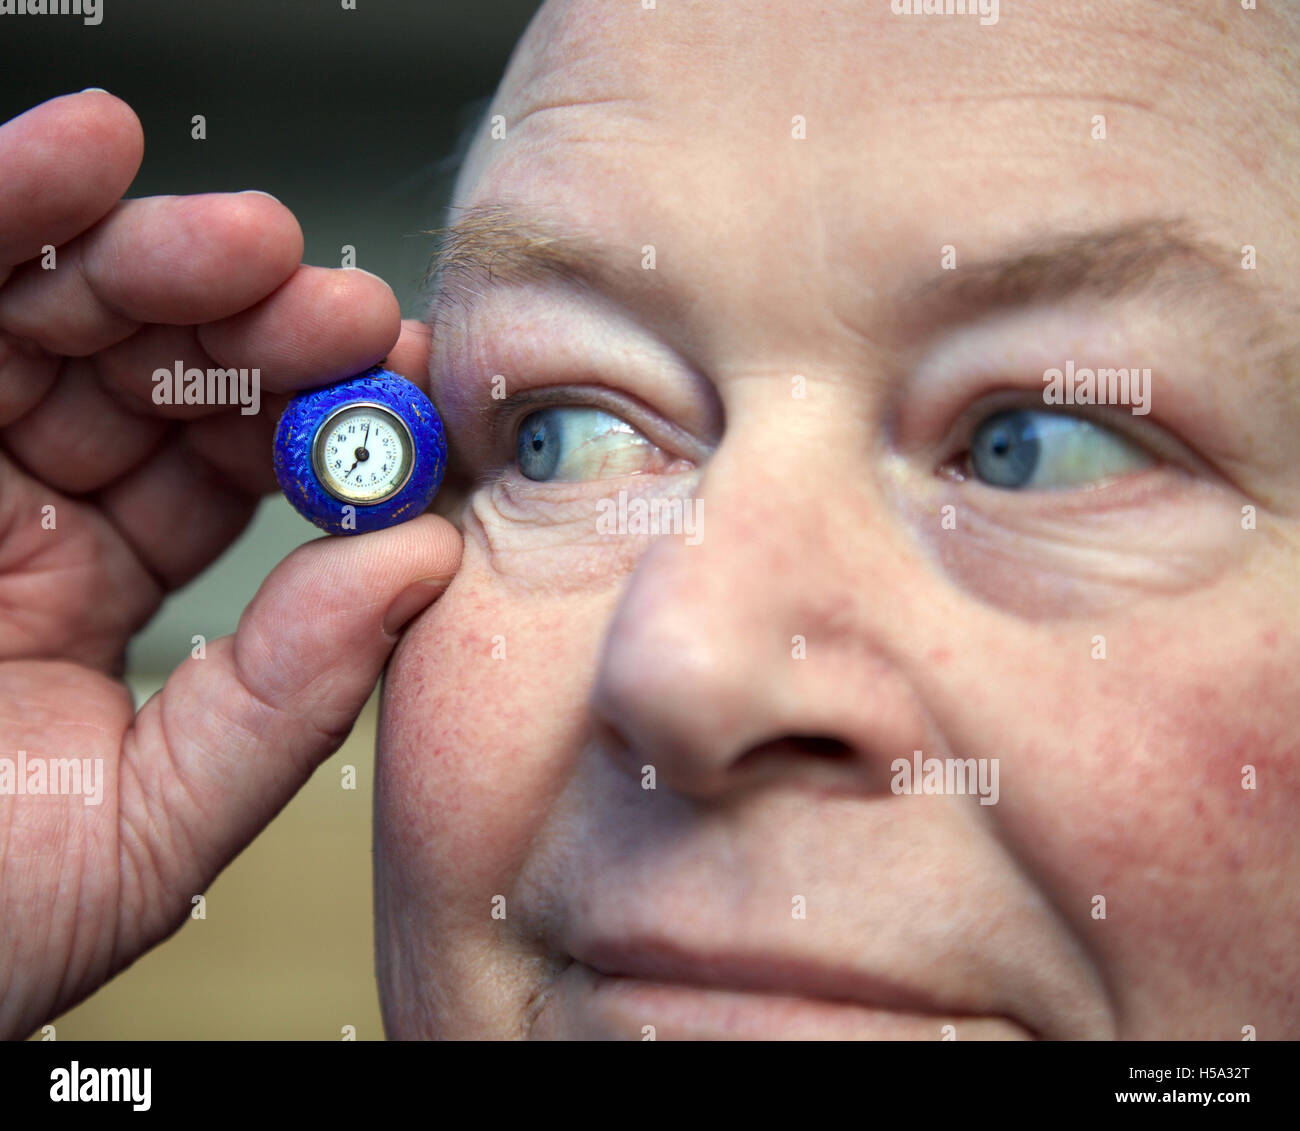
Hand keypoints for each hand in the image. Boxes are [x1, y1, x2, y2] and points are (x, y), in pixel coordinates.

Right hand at [0, 91, 460, 1037]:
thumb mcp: (141, 831)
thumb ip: (284, 703)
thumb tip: (424, 565)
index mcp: (91, 594)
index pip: (225, 470)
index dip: (317, 422)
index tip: (403, 386)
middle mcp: (11, 507)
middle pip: (148, 373)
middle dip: (254, 328)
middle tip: (343, 310)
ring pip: (48, 311)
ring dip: (156, 257)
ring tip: (252, 244)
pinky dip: (7, 208)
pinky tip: (86, 150)